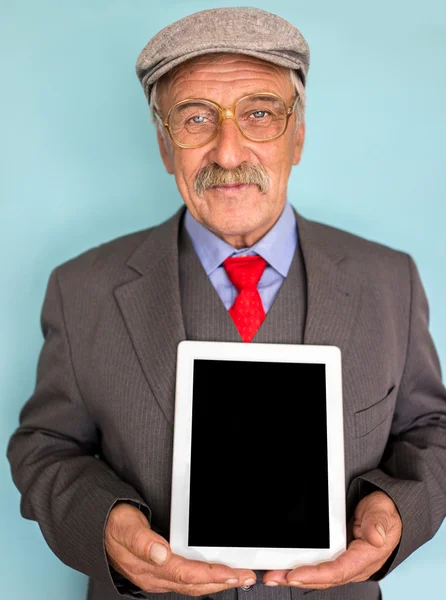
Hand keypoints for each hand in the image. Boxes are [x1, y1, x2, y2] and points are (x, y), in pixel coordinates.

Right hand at [105, 502, 256, 595]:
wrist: (97, 530)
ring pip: (192, 586)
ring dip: (216, 582)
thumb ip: (142, 541)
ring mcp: (157, 577)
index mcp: (149, 567)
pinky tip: (215, 576)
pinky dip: (204, 579)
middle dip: (222, 582)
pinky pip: (186, 581)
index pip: (187, 575)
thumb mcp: (125, 527)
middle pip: (194, 585)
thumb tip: (161, 553)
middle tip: (247, 577)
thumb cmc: (113, 526)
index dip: (212, 575)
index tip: (233, 572)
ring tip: (238, 577)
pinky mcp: (159, 572)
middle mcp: (155, 577)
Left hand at [263, 491, 401, 589]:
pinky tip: (285, 567)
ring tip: (272, 575)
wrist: (388, 510)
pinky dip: (301, 568)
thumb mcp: (383, 512)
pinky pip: (318, 566)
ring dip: (294, 576)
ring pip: (318, 575)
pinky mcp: (338, 556)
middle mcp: (354, 565)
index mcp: (366, 557)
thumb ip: (378, 524)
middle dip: (297, 579)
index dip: (315, 574)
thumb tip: (375, 537)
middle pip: (323, 578)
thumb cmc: (385, 513)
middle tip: (273, 577)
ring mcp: (345, 562)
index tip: (294, 574)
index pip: (338, 570)